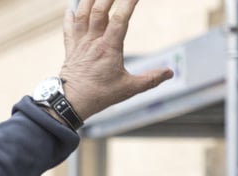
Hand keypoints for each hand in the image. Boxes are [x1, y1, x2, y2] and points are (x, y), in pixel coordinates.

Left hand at [59, 0, 173, 119]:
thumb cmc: (99, 95)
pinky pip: (68, 29)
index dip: (128, 3)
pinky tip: (70, 9)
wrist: (71, 103)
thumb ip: (150, 79)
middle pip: (99, 11)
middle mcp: (93, 41)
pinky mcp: (70, 49)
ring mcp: (80, 44)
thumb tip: (170, 73)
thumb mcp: (129, 89)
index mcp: (108, 48)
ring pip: (82, 15)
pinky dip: (69, 18)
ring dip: (88, 0)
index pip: (120, 19)